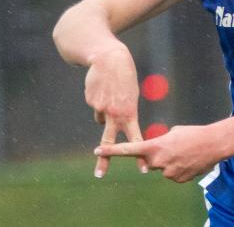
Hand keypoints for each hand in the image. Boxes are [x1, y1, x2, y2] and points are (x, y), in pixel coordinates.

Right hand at [84, 48, 145, 177]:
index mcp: (129, 113)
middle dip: (104, 160)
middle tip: (100, 175)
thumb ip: (123, 112)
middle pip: (109, 142)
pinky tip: (102, 86)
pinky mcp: (90, 100)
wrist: (109, 57)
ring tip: (110, 92)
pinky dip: (98, 98)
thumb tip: (103, 123)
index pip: (135, 138)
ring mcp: (100, 108)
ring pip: (100, 118)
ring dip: (104, 110)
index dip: (139, 155)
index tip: (143, 170)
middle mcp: (114, 113)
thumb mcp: (131, 95)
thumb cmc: (125, 77)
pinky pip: (95, 105)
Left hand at [95, 125, 222, 182]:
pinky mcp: (177, 179)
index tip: (97, 150)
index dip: (111, 151)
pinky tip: (189, 161)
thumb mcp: (172, 132)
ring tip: (185, 153)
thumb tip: (155, 151)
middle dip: (156, 155)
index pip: (128, 149)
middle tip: (173, 147)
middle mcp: (158, 161)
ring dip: (169, 162)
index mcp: (155, 146)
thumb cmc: (193, 134)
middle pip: (149, 161)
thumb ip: (159, 143)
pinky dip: (178, 168)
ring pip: (161, 168)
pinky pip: (172, 174)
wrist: (213, 144)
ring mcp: (168, 173)